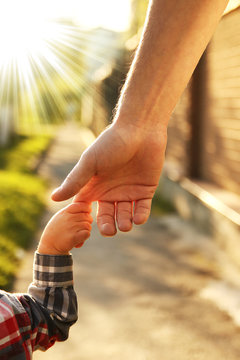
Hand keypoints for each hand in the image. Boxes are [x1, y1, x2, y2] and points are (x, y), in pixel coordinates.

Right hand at [38, 202, 92, 254]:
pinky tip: (79, 238)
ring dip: (86, 230)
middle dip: (87, 222)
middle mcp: (68, 218)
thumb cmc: (57, 229)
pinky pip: (87, 233)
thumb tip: (89, 207)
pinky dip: (85, 237)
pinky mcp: (74, 237)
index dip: (87, 210)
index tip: (85, 215)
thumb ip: (73, 210)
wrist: (49, 246)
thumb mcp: (61, 216)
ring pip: (88, 225)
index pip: (83, 205)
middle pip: (87, 216)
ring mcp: (71, 227)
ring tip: (78, 233)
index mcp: (65, 211)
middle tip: (80, 227)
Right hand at [51, 123, 166, 235]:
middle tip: (108, 230)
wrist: (140, 130)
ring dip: (124, 222)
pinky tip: (138, 219)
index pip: (86, 209)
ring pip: (124, 216)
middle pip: (106, 216)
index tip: (83, 231)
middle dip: (107, 226)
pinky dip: (140, 216)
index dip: (83, 220)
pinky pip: (142, 209)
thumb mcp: (90, 163)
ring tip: (124, 225)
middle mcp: (110, 192)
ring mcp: (128, 192)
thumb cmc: (112, 143)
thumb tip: (53, 198)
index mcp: (94, 187)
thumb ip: (75, 181)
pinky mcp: (145, 191)